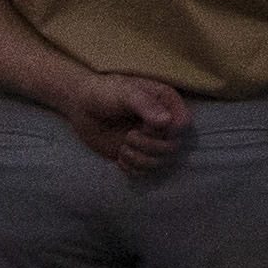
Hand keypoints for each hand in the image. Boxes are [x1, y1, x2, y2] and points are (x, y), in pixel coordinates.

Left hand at [61, 72, 193, 174]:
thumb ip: (145, 105)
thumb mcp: (124, 93)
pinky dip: (132, 170)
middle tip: (128, 136)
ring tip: (123, 148)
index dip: (169, 132)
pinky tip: (120, 158)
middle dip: (150, 147)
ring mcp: (152, 142)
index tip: (146, 127)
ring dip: (140, 160)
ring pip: (160, 164)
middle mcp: (164, 124)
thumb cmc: (105, 93)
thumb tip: (167, 122)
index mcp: (167, 104)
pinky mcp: (139, 156)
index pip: (184, 125)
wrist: (83, 107)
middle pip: (174, 148)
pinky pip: (145, 173)